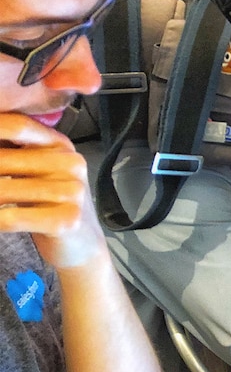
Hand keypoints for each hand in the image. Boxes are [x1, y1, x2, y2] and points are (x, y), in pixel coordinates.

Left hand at [0, 113, 105, 268]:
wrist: (82, 244)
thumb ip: (16, 154)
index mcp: (62, 146)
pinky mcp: (68, 219)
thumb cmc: (51, 206)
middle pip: (5, 159)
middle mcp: (71, 163)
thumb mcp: (39, 172)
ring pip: (4, 190)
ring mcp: (73, 191)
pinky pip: (14, 217)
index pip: (19, 127)